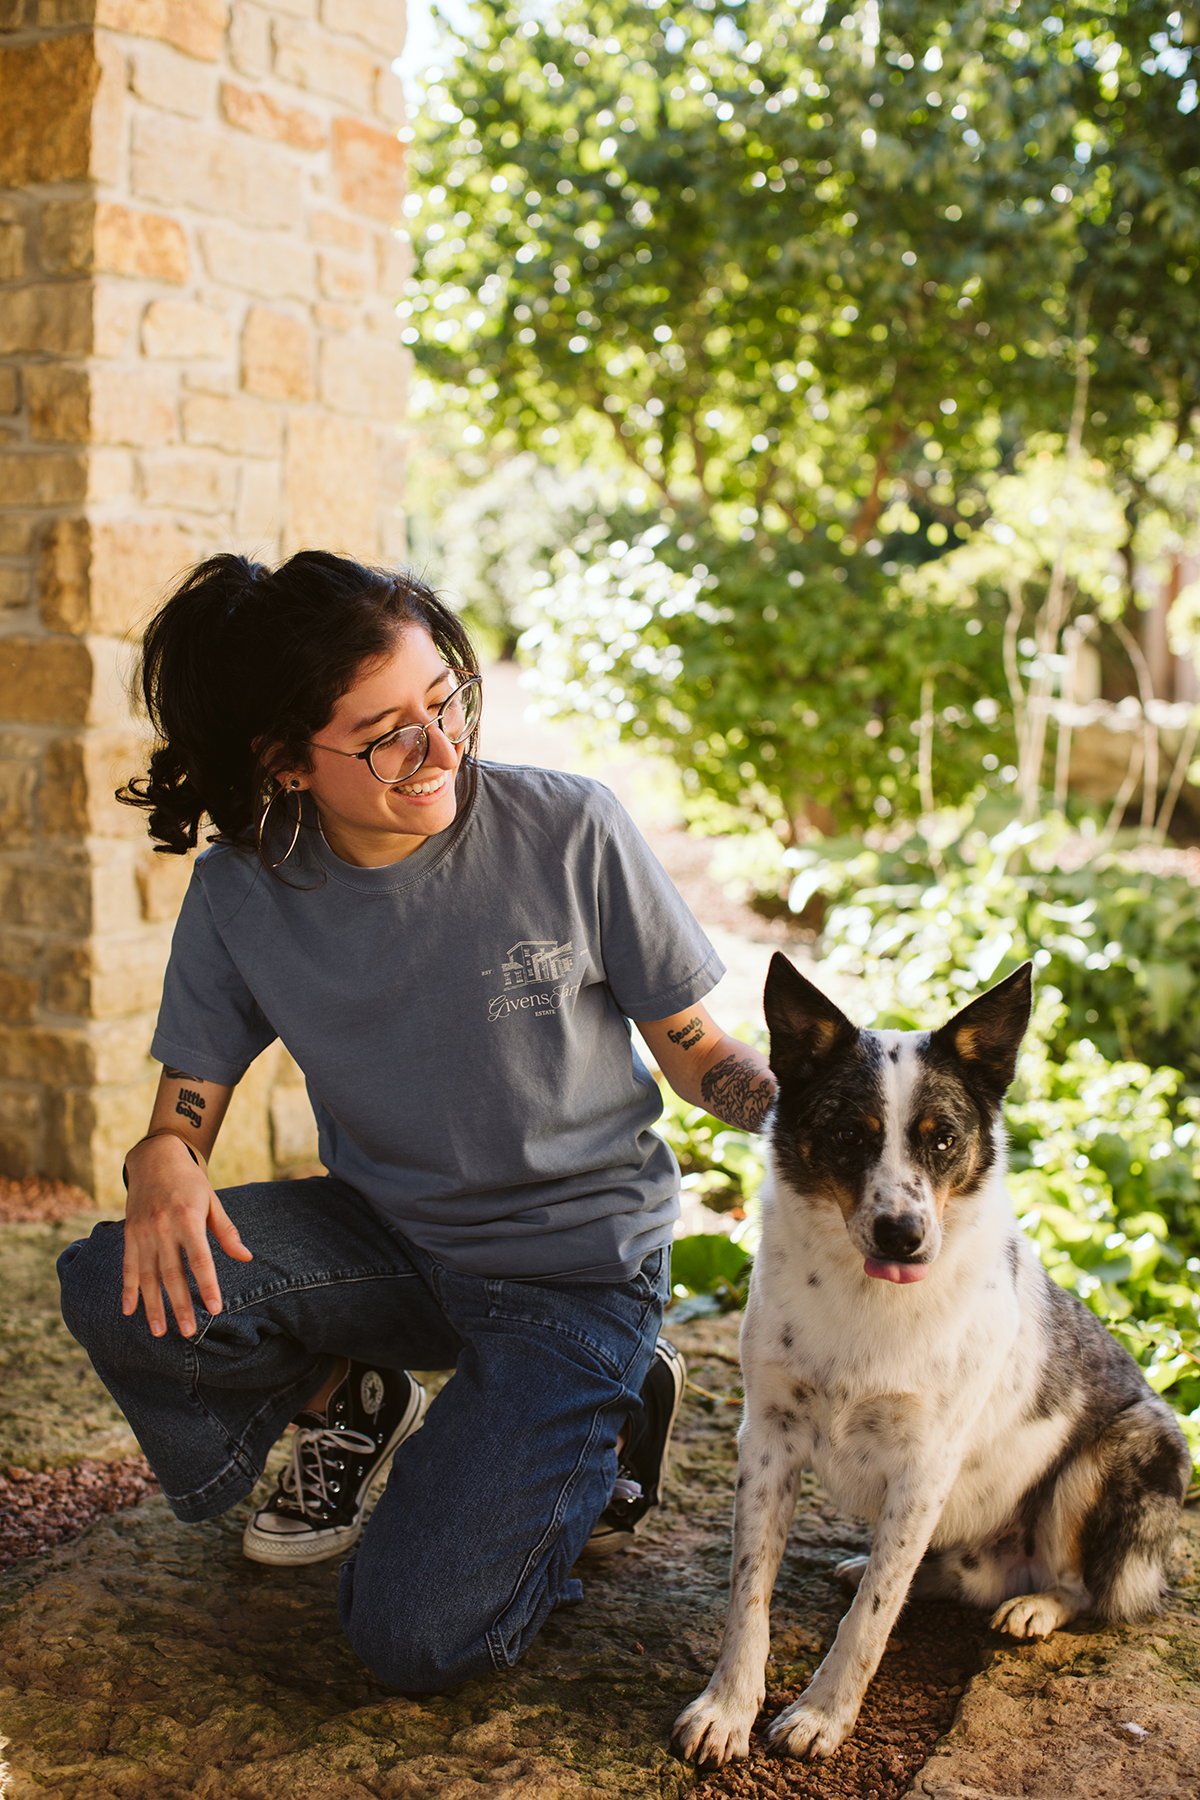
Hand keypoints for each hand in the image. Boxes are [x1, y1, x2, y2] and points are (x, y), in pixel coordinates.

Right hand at [121, 1135, 252, 1337]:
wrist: (155, 1158)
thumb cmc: (190, 1182)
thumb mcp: (213, 1201)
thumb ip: (227, 1232)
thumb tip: (245, 1257)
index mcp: (188, 1218)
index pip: (200, 1259)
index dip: (208, 1285)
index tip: (215, 1308)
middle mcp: (163, 1227)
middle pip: (172, 1274)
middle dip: (180, 1305)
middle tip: (190, 1332)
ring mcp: (143, 1232)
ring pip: (147, 1276)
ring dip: (153, 1306)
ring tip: (160, 1331)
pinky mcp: (129, 1234)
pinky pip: (128, 1266)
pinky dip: (127, 1290)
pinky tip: (129, 1311)